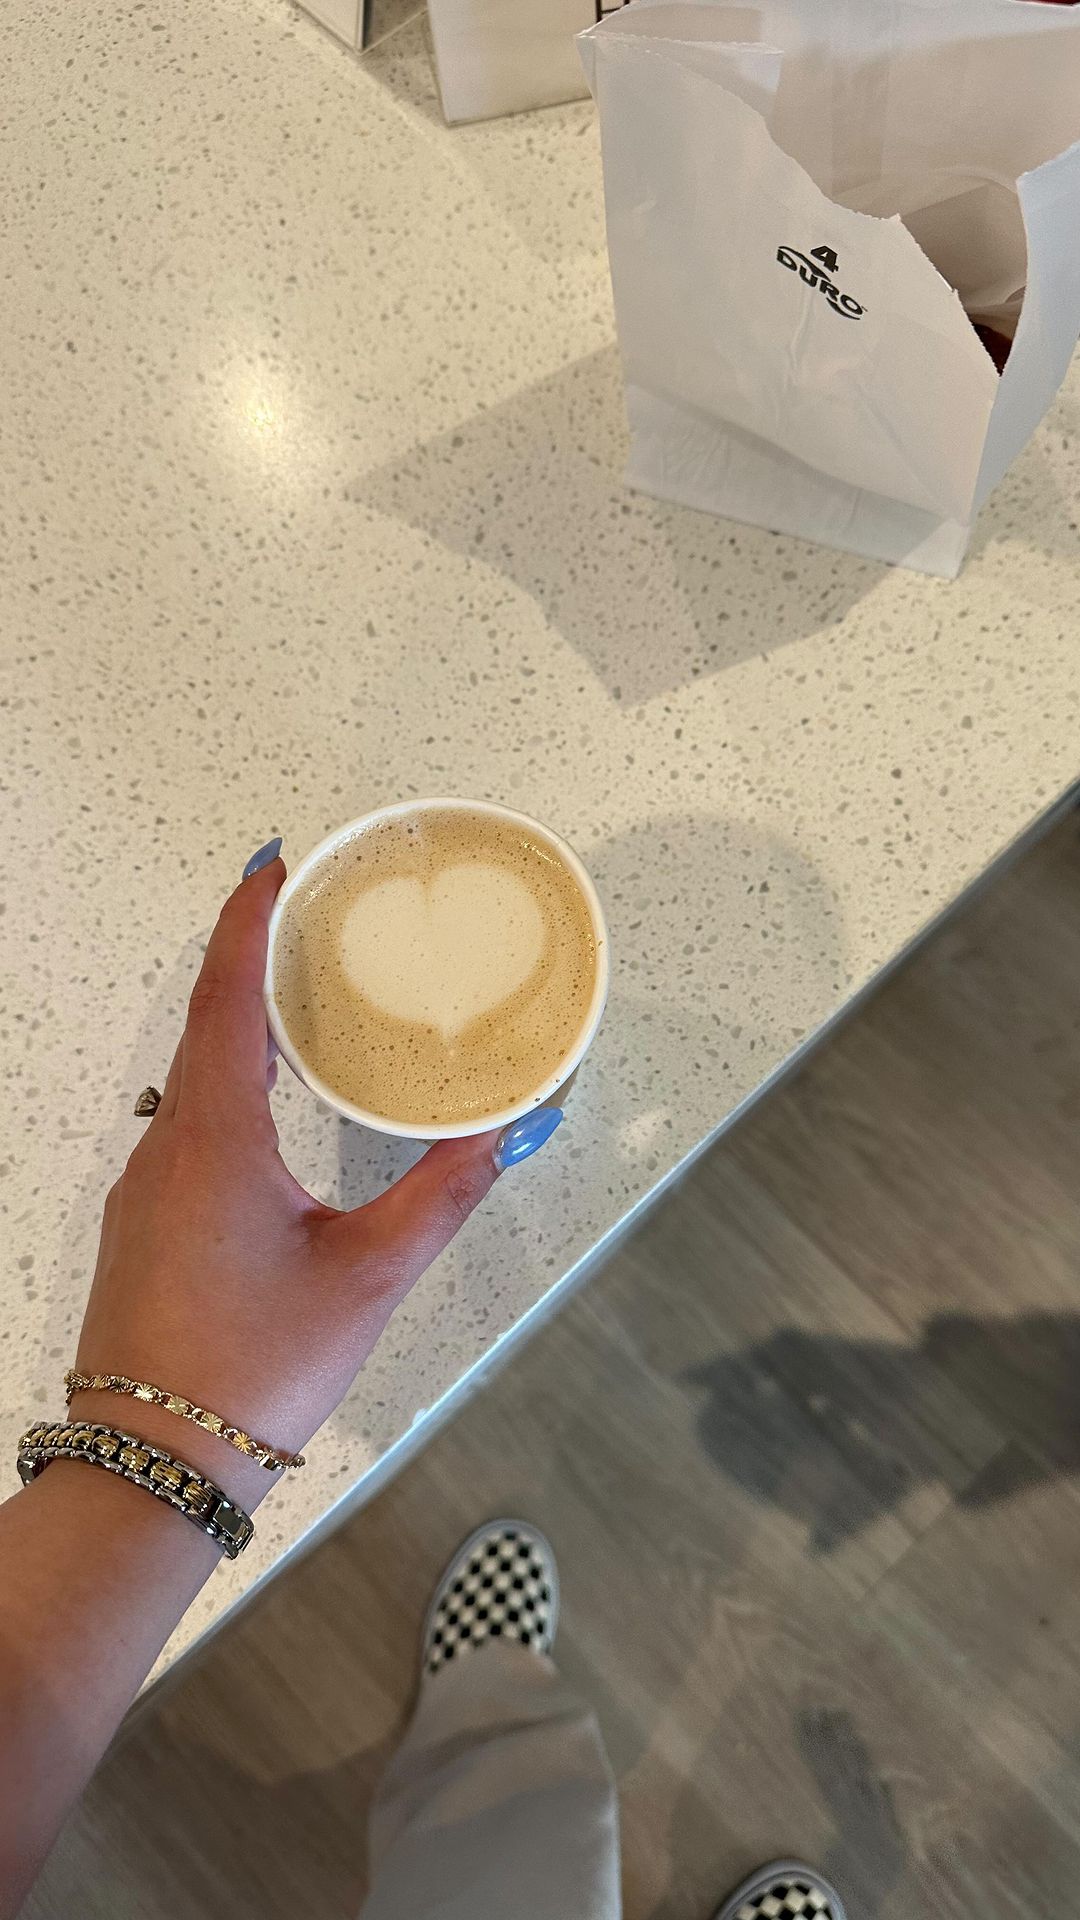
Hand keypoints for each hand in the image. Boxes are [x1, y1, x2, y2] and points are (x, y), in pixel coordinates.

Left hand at [70, 853, 511, 1508]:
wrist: (153, 1465)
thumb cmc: (254, 1365)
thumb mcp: (368, 1275)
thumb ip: (442, 1195)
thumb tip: (505, 1133)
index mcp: (215, 1135)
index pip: (226, 993)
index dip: (247, 918)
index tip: (274, 862)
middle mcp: (166, 1147)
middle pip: (204, 1023)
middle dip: (251, 961)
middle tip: (305, 919)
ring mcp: (144, 1189)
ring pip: (189, 1077)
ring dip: (239, 1027)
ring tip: (301, 1005)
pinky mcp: (143, 1228)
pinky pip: (184, 1125)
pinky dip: (226, 1087)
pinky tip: (270, 1113)